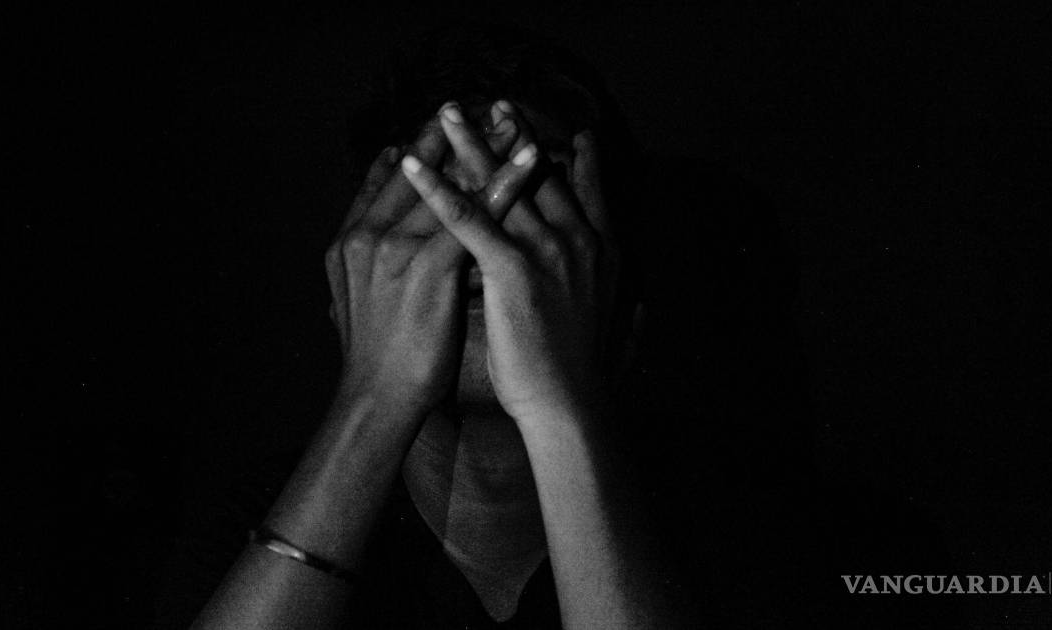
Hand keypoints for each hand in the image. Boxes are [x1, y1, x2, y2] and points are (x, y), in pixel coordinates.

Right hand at [325, 111, 536, 415]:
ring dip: (485, 150)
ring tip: (515, 122)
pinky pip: (473, 214)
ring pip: (448, 186)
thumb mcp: (361, 301)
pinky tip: (530, 161)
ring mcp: (393, 247)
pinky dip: (504, 184)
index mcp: (350, 240)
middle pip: (417, 171)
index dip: (416, 153)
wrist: (376, 398)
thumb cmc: (378, 358)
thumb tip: (386, 244)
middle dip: (453, 139)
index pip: (385, 183)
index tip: (437, 127)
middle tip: (486, 109)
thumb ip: (373, 265)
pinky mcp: (424, 265)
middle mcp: (367, 234)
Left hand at [402, 110, 619, 422]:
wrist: (572, 404)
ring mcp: (547, 248)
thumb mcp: (611, 324)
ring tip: (446, 113)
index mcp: (601, 249)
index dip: (578, 160)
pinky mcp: (513, 268)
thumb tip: (638, 306)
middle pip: (539, 173)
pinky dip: (438, 187)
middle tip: (494, 102)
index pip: (587, 191)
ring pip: (502, 183)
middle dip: (514, 134)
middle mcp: (578, 238)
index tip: (575, 135)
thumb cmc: (584, 373)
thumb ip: (620, 305)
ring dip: (471, 143)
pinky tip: (413, 165)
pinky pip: (468, 217)